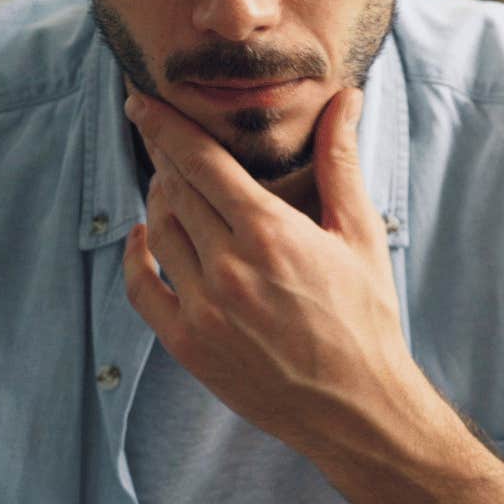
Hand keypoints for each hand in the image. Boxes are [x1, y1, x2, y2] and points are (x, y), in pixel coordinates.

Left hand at [122, 89, 420, 450]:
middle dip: (162, 156)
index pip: (201, 162)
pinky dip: (136, 256)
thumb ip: (340, 163)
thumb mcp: (360, 233)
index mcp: (271, 233)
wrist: (356, 403)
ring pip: (159, 233)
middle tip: (157, 133)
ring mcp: (203, 307)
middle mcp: (229, 266)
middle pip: (175, 191)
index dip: (166, 127)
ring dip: (157, 200)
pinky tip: (143, 237)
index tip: (142, 101)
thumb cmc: (367, 316)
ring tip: (168, 183)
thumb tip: (345, 101)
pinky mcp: (188, 343)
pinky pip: (143, 288)